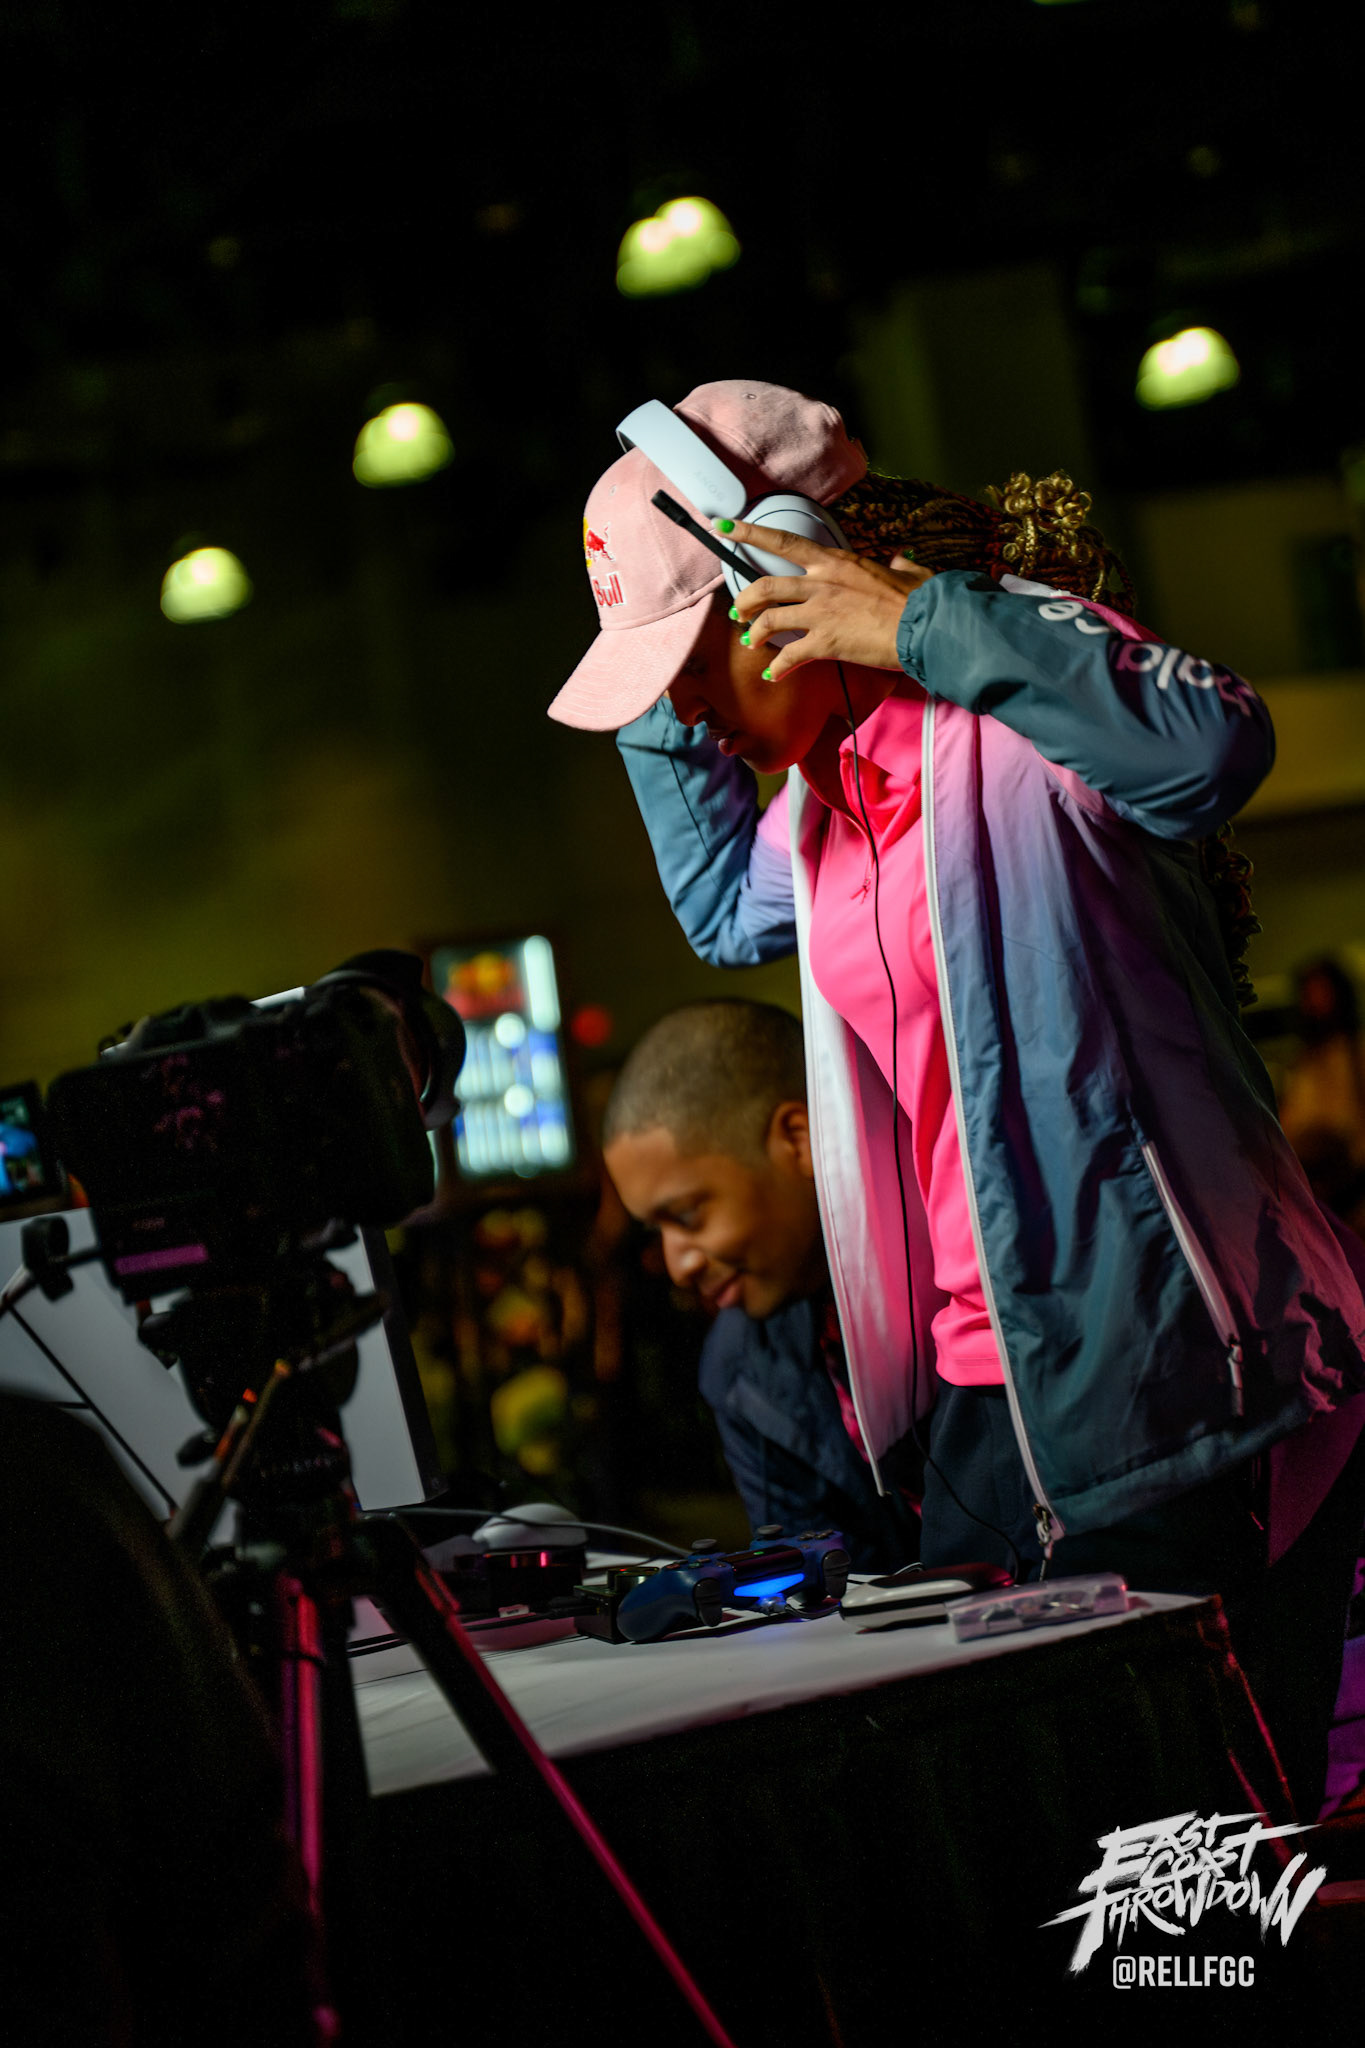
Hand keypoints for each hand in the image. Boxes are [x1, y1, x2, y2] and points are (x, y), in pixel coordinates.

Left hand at [722, 518, 934, 681]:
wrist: (925, 625)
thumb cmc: (919, 599)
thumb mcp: (906, 573)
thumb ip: (896, 565)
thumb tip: (899, 561)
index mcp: (835, 561)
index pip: (783, 542)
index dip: (749, 534)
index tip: (725, 527)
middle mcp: (821, 582)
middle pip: (765, 586)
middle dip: (745, 600)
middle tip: (739, 611)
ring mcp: (820, 612)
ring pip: (769, 620)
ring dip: (755, 633)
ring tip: (752, 643)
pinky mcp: (825, 642)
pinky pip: (789, 656)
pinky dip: (777, 668)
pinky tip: (773, 675)